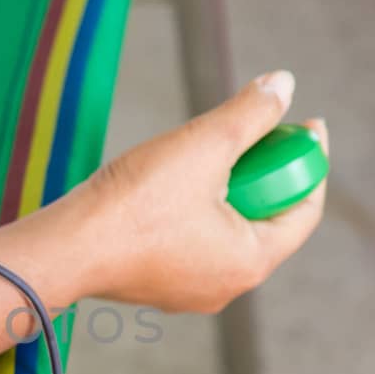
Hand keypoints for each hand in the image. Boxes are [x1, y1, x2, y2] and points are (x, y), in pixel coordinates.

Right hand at [69, 70, 327, 312]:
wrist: (65, 247)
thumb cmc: (135, 204)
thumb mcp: (204, 145)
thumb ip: (250, 113)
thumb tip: (284, 84)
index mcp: (251, 262)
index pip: (304, 209)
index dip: (309, 161)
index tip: (304, 124)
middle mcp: (227, 286)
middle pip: (266, 218)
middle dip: (265, 171)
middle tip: (253, 131)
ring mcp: (190, 289)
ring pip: (227, 229)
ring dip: (228, 189)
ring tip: (208, 153)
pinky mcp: (157, 283)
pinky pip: (193, 241)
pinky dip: (196, 209)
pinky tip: (172, 182)